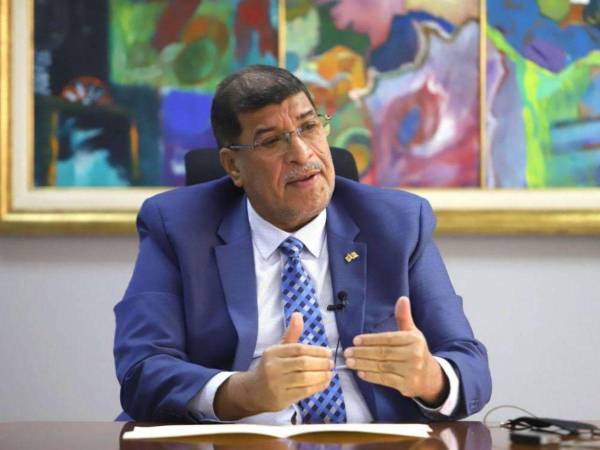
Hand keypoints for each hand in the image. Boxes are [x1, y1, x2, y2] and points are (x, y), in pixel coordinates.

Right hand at [214, 312, 332, 419]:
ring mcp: (277, 384)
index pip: (298, 349)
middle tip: (331, 364)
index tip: (328, 353)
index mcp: (273, 353)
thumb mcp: (279, 349)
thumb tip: (298, 314)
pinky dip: (317, 387)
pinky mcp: (282, 398)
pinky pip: (304, 392)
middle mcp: (273, 367)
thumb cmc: (271, 367)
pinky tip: (324, 383)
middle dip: (321, 363)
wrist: (254, 391)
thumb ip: (291, 334)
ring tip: (329, 373)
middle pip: (303, 363)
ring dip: (321, 376)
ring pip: (305, 378)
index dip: (316, 351)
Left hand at [343, 297, 447, 405]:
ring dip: (363, 364)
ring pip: (382, 366)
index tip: (355, 340)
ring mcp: (412, 371)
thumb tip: (402, 298)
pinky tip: (360, 372)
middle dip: (362, 352)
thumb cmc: (416, 351)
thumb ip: (403, 317)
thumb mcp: (412, 333)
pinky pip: (385, 380)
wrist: (430, 377)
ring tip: (349, 362)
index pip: (388, 338)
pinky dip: (371, 376)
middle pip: (383, 353)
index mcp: (413, 340)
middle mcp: (414, 355)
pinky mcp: (407, 385)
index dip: (370, 339)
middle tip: (347, 352)